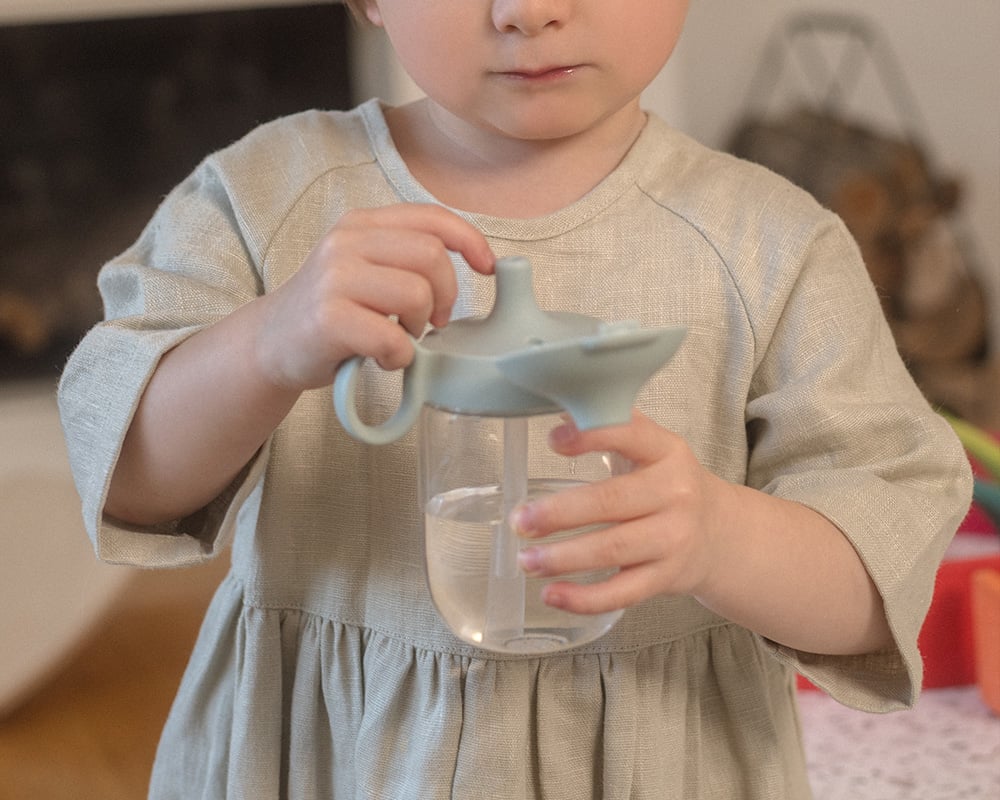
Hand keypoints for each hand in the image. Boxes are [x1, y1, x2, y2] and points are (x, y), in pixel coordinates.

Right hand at [254, 203, 494, 390]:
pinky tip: (382, 358)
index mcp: (361, 224)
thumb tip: (477, 263)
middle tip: (431, 322)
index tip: (488, 268)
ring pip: (417, 294)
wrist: (270, 344)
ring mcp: (335, 279)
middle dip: (446, 295)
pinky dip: (399, 358)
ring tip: (399, 338)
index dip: (470, 241)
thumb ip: (405, 257)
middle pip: (432, 256)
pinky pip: (393, 338)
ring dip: (420, 327)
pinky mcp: (328, 319)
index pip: (432, 218)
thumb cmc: (331, 311)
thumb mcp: (364, 267)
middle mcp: (346, 243)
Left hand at [513, 410, 733, 614]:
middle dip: (560, 513)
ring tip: (526, 559)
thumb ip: (610, 428)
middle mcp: (674, 494)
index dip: (592, 436)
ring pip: (615, 549)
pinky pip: (623, 592)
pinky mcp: (666, 578)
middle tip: (520, 520)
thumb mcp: (651, 449)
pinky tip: (553, 594)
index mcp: (666, 452)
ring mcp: (673, 539)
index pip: (631, 435)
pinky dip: (585, 598)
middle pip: (613, 502)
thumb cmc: (668, 485)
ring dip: (564, 557)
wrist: (721, 534)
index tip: (553, 441)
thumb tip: (558, 407)